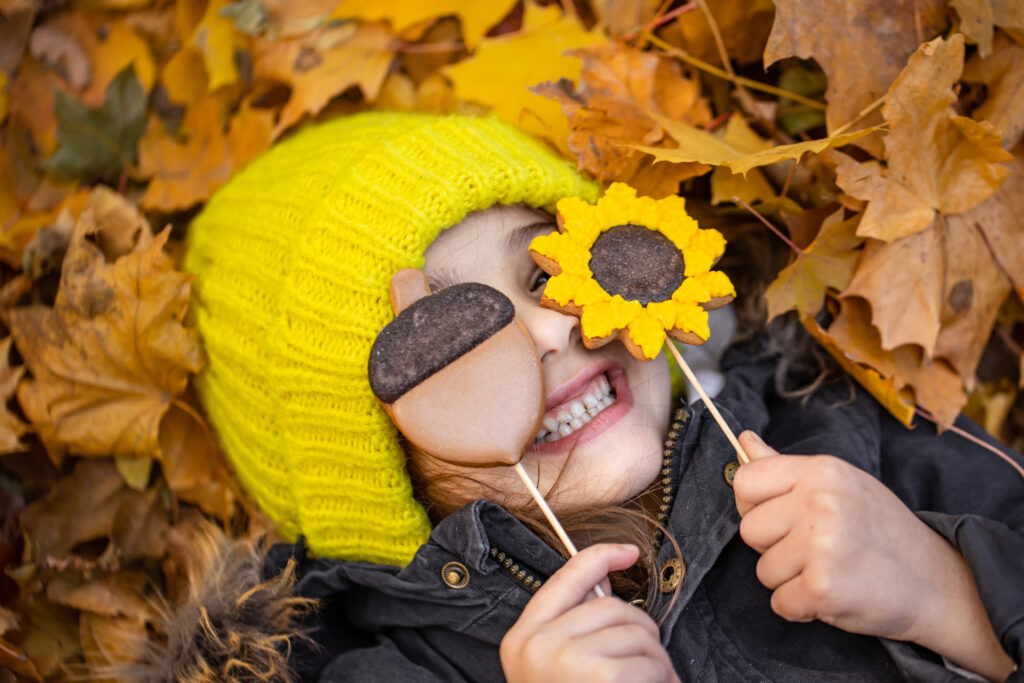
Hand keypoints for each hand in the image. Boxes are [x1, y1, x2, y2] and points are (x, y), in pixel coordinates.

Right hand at [500, 543, 679, 682]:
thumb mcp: (550, 671)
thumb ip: (574, 632)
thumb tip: (611, 589)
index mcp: (523, 638)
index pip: (566, 577)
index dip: (601, 557)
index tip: (628, 551)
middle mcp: (539, 643)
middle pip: (613, 607)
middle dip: (642, 634)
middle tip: (649, 668)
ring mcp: (567, 658)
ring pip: (639, 633)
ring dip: (657, 663)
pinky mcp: (601, 675)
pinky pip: (651, 661)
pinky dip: (663, 680)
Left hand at [734, 431, 1012, 680]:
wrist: (937, 583)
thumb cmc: (880, 531)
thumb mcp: (839, 484)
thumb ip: (784, 467)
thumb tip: (743, 440)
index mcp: (821, 471)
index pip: (745, 482)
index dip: (754, 506)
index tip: (782, 519)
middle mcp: (820, 502)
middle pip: (749, 529)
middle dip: (773, 547)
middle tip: (816, 550)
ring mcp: (822, 544)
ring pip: (763, 570)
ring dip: (788, 580)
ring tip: (830, 570)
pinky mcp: (823, 586)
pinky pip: (779, 602)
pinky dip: (801, 608)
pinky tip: (833, 595)